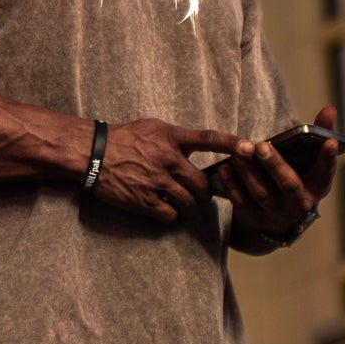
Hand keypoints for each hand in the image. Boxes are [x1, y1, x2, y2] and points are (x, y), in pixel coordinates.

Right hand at [94, 120, 255, 223]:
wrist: (92, 154)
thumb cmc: (123, 138)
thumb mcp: (152, 128)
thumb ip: (176, 137)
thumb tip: (197, 145)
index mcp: (171, 138)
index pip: (208, 138)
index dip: (232, 143)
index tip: (252, 148)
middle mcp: (168, 160)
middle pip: (202, 184)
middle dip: (206, 193)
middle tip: (202, 194)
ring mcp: (157, 182)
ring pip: (189, 202)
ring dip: (191, 206)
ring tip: (186, 204)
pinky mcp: (145, 201)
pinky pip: (170, 215)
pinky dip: (172, 215)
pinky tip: (166, 210)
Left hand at [210, 105, 340, 245]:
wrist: (277, 218)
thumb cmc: (298, 177)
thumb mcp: (312, 162)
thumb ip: (319, 134)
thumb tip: (329, 108)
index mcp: (316, 187)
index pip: (325, 173)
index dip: (328, 159)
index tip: (329, 142)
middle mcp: (297, 203)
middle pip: (288, 184)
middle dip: (275, 165)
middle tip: (262, 146)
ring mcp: (275, 212)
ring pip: (261, 192)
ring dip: (248, 172)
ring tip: (239, 152)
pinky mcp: (253, 217)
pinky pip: (241, 201)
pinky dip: (232, 185)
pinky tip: (225, 168)